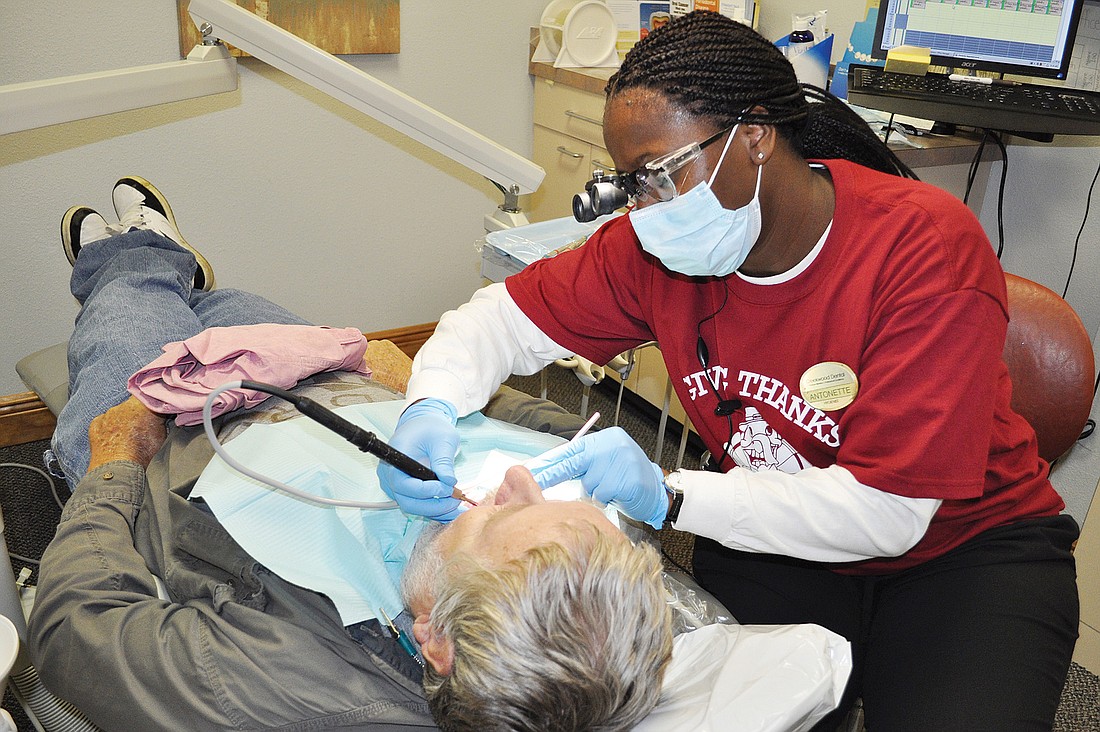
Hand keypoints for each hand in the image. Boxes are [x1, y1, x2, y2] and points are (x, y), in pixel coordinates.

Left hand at [88, 397, 167, 470]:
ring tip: (127, 438)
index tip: (157, 413)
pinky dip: (109, 428)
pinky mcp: (95, 424)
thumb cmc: (143, 455)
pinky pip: (104, 421)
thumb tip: (162, 415)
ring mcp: (107, 415)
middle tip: (142, 428)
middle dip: (138, 413)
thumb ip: (160, 419)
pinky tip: (114, 440)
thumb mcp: (162, 435)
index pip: (151, 396)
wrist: (118, 471)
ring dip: (123, 421)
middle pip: (133, 405)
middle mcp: (122, 406)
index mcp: (142, 406)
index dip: (155, 404)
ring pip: (118, 413)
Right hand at [377, 398, 461, 520]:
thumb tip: (449, 482)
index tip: (447, 489)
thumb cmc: (430, 428)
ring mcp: (394, 483)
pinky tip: (450, 508)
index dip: (425, 491)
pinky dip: (433, 508)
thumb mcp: (443, 439)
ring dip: (435, 510)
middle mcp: (390, 473)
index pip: (403, 483)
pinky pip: (416, 503)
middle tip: (455, 501)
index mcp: (396, 457)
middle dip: (433, 506)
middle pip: (406, 500)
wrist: (423, 425)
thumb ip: (444, 460)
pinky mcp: (403, 489)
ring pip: (412, 505)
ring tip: (457, 506)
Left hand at [527, 427, 666, 527]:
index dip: (551, 461)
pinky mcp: (627, 480)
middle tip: (537, 483)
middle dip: (553, 474)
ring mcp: (622, 461)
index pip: (571, 449)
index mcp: (604, 438)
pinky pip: (601, 494)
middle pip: (574, 462)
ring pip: (588, 483)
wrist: (657, 490)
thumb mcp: (604, 462)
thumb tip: (549, 468)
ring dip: (593, 491)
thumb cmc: (626, 479)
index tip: (533, 470)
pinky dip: (604, 499)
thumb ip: (583, 462)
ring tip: (609, 489)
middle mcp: (612, 445)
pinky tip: (616, 495)